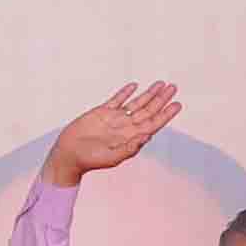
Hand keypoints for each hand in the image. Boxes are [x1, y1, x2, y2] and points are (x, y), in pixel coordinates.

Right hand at [42, 83, 181, 186]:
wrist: (68, 155)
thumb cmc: (89, 160)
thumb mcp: (112, 157)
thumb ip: (130, 148)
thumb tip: (148, 135)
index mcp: (131, 137)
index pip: (153, 123)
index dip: (166, 114)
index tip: (177, 104)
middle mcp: (125, 126)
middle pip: (148, 110)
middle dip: (161, 99)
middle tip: (173, 87)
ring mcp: (114, 118)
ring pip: (136, 103)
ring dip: (149, 93)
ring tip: (161, 84)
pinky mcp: (101, 112)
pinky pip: (116, 100)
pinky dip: (125, 93)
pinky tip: (134, 86)